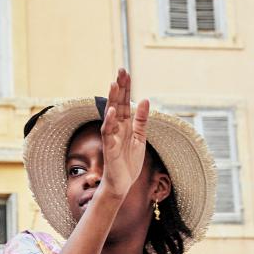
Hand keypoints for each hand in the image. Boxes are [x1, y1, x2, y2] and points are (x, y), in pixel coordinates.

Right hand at [97, 69, 150, 199]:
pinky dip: (109, 122)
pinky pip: (108, 133)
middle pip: (117, 103)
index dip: (125, 87)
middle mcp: (116, 127)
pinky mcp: (109, 148)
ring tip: (114, 84)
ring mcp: (112, 137)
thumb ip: (141, 120)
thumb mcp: (140, 138)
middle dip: (119, 87)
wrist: (122, 184)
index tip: (125, 72)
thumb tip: (145, 99)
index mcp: (125, 124)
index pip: (124, 101)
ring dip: (112, 100)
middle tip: (121, 70)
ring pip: (110, 114)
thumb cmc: (128, 162)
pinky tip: (112, 111)